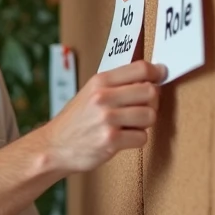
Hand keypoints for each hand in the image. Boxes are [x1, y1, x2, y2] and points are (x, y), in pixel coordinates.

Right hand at [41, 60, 165, 174]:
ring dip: (144, 123)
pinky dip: (136, 139)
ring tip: (130, 124)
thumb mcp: (90, 92)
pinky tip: (123, 138)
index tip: (160, 76)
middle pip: (150, 92)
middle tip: (143, 107)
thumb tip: (152, 76)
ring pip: (150, 115)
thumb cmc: (75, 120)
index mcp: (99, 81)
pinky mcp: (111, 141)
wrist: (53, 146)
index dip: (157, 72)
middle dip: (152, 101)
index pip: (140, 68)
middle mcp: (103, 98)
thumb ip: (116, 84)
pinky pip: (142, 137)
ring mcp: (107, 120)